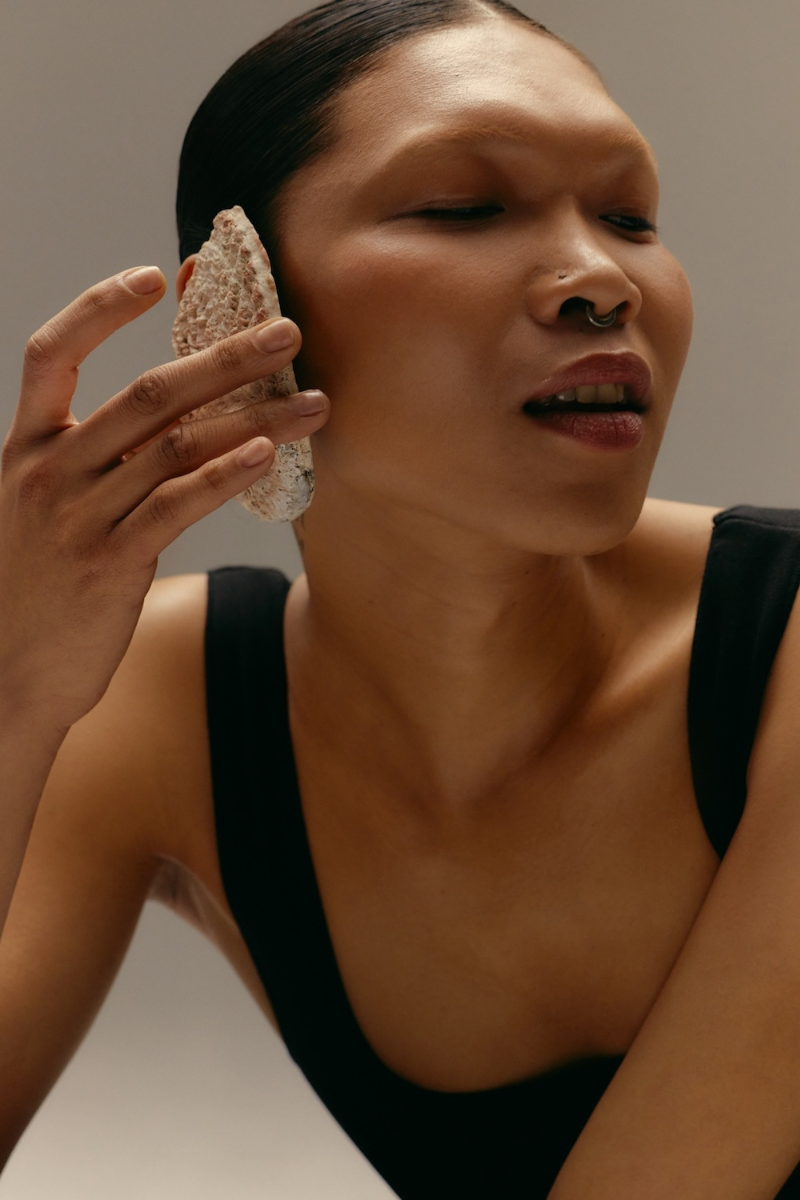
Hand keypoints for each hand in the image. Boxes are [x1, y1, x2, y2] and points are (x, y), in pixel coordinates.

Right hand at [0, 265, 327, 732]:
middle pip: (146, 393)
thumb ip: (94, 466)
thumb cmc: (35, 594)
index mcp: (26, 449)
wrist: (1, 677)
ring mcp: (76, 517)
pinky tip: (266, 455)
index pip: (49, 352)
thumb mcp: (43, 515)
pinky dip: (224, 476)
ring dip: (253, 419)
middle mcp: (48, 472)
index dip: (100, 307)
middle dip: (225, 357)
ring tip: (312, 404)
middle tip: (286, 332)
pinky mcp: (108, 565)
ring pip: (175, 446)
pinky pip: (175, 506)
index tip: (155, 276)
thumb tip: (176, 429)